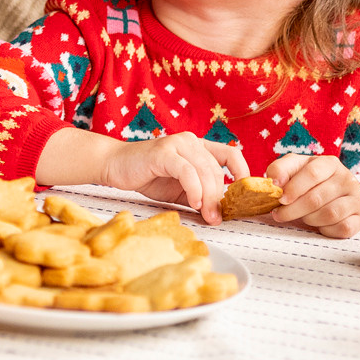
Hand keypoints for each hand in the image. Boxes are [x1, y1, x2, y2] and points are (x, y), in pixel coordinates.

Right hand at [97, 134, 250, 224]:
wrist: (115, 166)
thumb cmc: (147, 177)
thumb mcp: (180, 189)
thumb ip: (200, 196)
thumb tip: (221, 213)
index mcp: (198, 147)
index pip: (231, 154)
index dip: (243, 173)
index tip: (244, 195)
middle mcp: (191, 141)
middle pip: (217, 170)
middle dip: (220, 197)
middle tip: (217, 218)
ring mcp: (177, 144)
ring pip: (205, 171)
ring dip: (209, 197)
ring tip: (208, 215)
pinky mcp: (163, 152)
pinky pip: (187, 171)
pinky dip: (194, 189)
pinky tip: (193, 203)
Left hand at [266, 155, 359, 238]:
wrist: (339, 198)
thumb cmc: (312, 183)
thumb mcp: (295, 169)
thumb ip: (280, 170)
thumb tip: (273, 181)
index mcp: (329, 163)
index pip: (312, 173)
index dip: (294, 188)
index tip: (280, 199)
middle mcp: (346, 178)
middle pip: (317, 197)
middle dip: (293, 210)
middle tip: (281, 215)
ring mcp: (357, 198)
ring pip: (329, 214)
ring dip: (310, 219)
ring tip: (303, 217)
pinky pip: (343, 228)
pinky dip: (327, 230)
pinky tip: (320, 226)